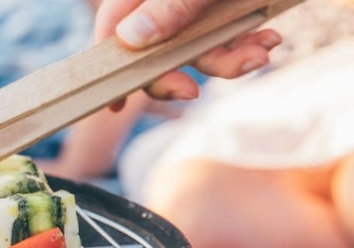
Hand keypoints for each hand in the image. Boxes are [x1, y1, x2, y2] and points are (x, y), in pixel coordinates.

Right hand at [96, 0, 282, 101]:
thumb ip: (169, 7)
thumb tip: (131, 39)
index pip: (115, 29)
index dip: (113, 67)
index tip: (115, 103)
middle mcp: (164, 2)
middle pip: (152, 51)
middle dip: (175, 74)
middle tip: (191, 92)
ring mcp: (194, 10)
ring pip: (195, 52)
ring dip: (229, 62)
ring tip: (261, 53)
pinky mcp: (223, 14)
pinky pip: (225, 43)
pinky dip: (247, 47)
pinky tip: (269, 38)